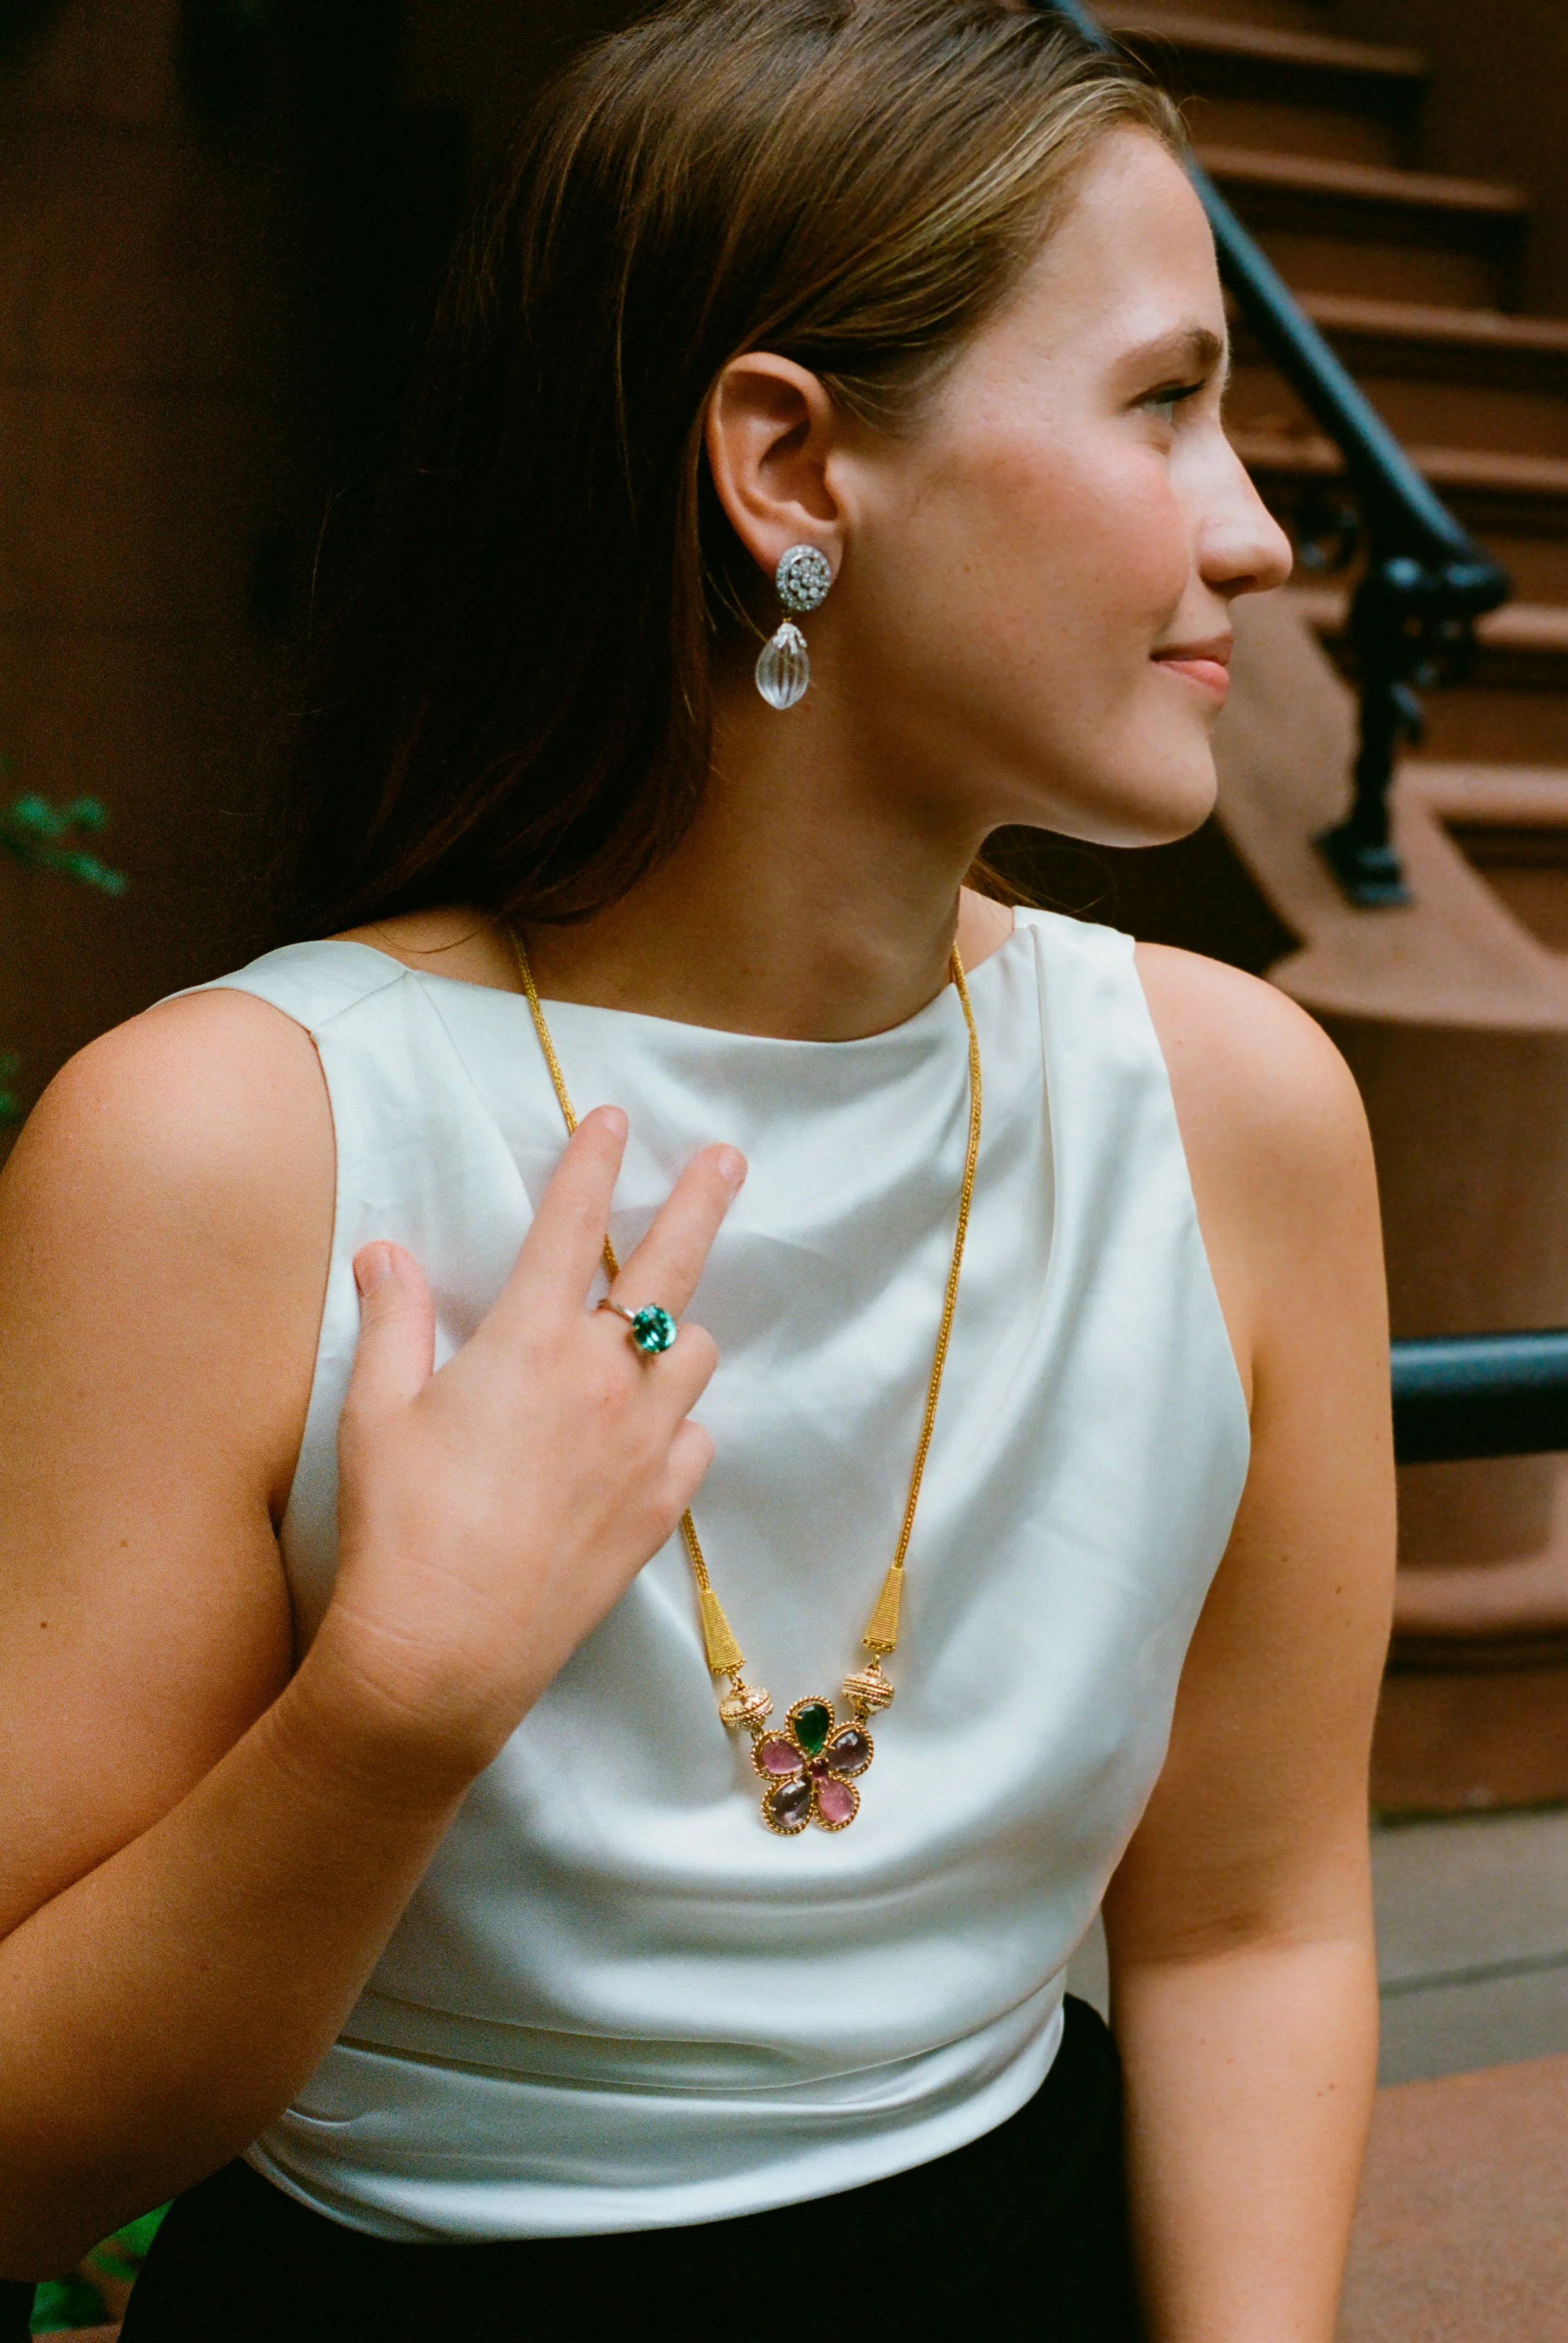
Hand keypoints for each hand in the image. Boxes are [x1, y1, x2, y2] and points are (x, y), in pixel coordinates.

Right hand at [309, 1106, 743, 1778]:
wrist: (445, 1650)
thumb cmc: (400, 1525)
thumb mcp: (376, 1412)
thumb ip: (393, 1322)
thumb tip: (386, 1252)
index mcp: (530, 1341)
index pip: (571, 1223)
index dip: (593, 1162)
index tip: (615, 1118)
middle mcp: (602, 1379)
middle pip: (670, 1266)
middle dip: (700, 1201)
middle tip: (728, 1161)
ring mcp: (643, 1443)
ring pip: (691, 1354)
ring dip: (676, 1333)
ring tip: (654, 1332)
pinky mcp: (660, 1506)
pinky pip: (695, 1440)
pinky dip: (679, 1424)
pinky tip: (652, 1434)